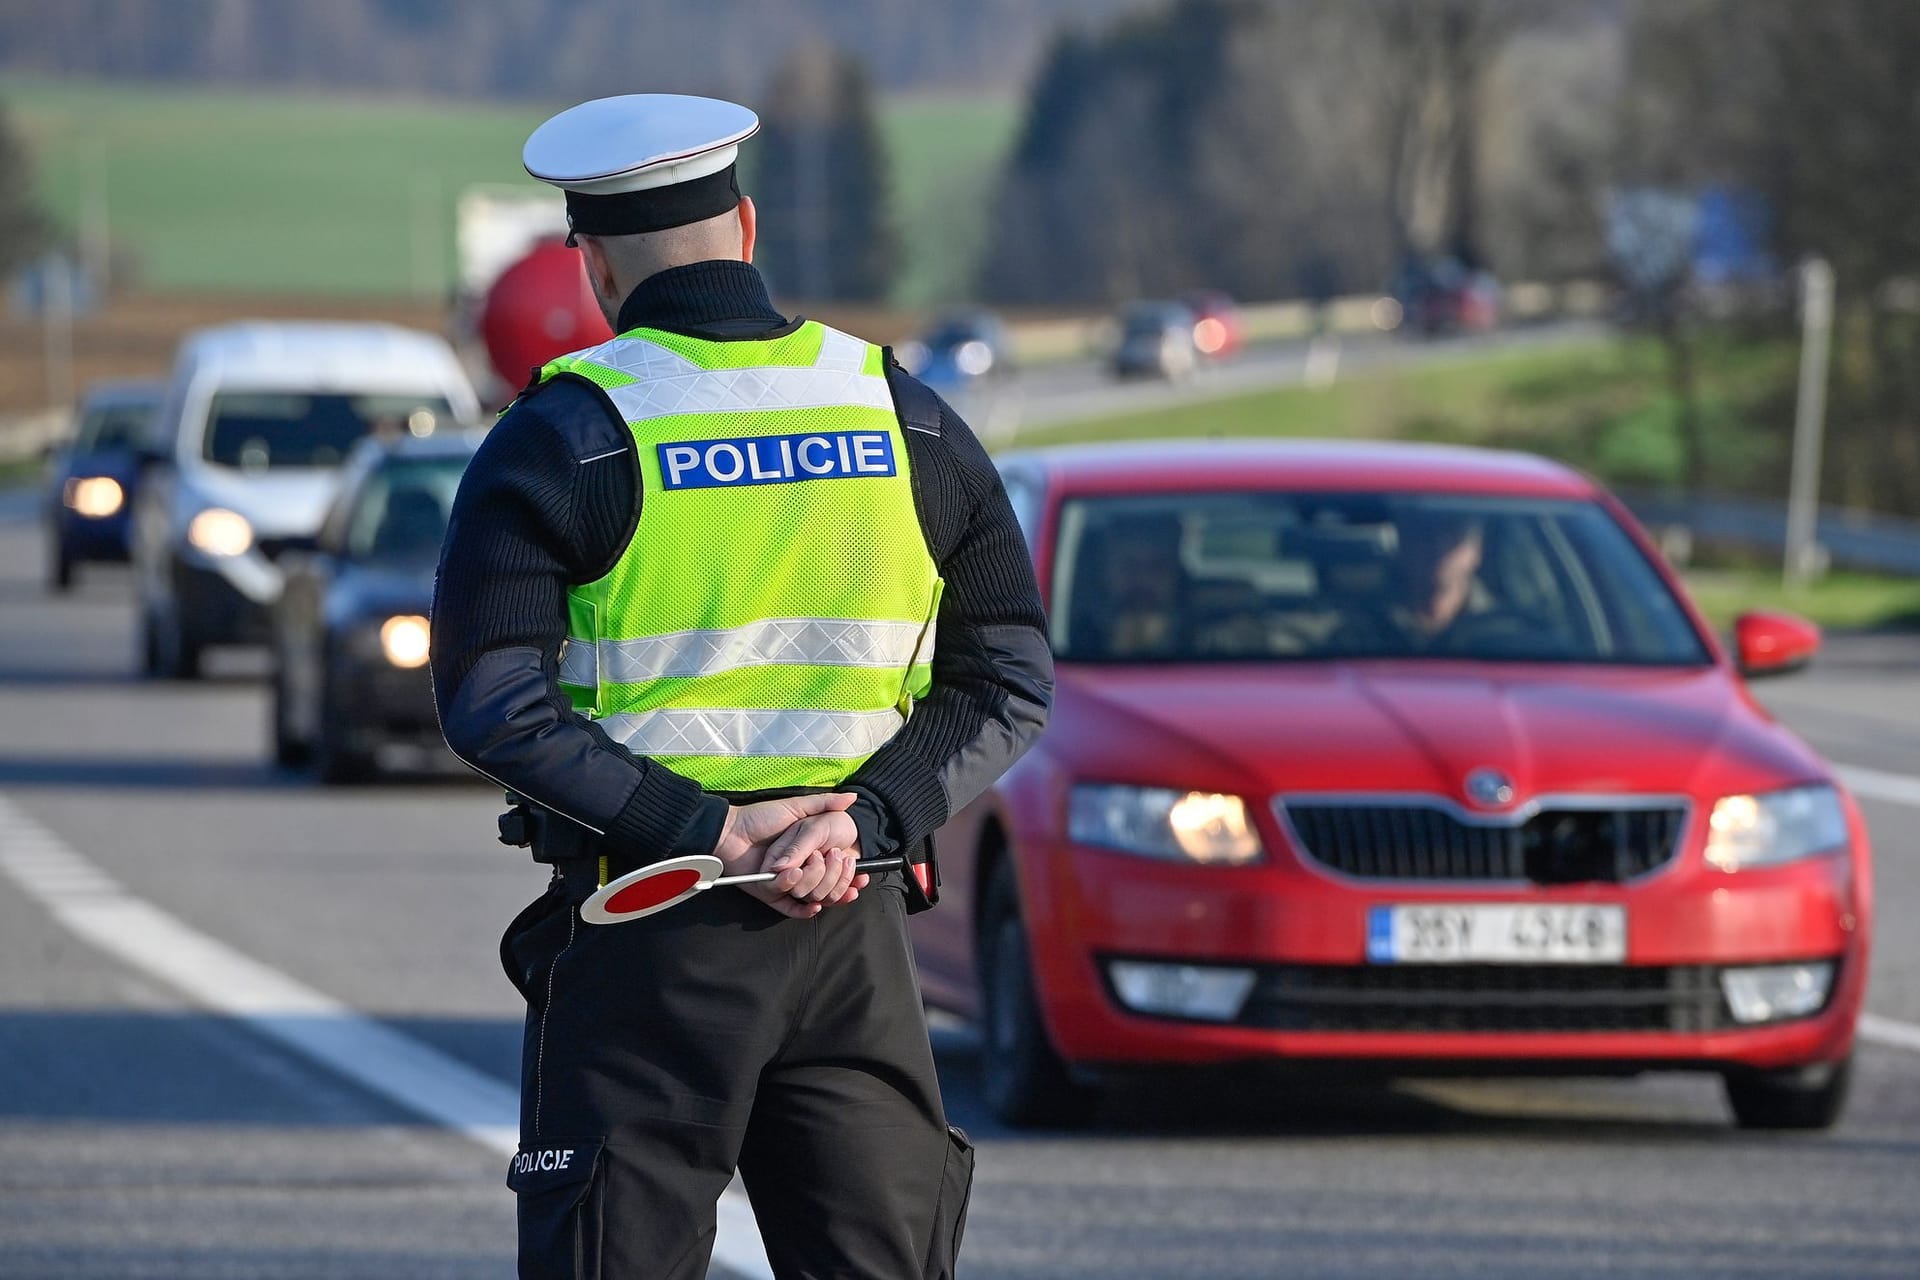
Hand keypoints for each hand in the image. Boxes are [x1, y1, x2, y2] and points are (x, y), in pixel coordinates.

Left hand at [715, 794, 868, 918]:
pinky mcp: (769, 895)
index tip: (862, 878)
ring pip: (808, 896)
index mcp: (807, 853)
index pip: (834, 871)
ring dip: (814, 885)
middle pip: (824, 887)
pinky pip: (789, 908)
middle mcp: (798, 870)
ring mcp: (784, 884)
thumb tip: (852, 797)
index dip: (850, 877)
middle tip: (835, 861)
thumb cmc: (761, 817)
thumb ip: (824, 804)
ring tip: (807, 869)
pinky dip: (801, 909)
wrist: (730, 831)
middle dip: (834, 879)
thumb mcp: (797, 808)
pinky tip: (812, 905)